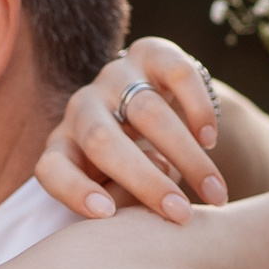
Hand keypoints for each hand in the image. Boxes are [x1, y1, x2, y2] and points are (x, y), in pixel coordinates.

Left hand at [37, 38, 225, 224]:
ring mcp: (115, 77)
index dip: (74, 190)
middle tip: (182, 215)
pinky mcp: (151, 53)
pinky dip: (197, 109)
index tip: (106, 214)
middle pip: (103, 141)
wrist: (162, 110)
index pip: (53, 169)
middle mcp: (82, 108)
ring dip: (186, 157)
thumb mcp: (124, 189)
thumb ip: (130, 199)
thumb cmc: (137, 166)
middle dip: (146, 181)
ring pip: (147, 113)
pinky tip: (210, 140)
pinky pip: (177, 74)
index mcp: (64, 147)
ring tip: (215, 192)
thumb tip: (154, 204)